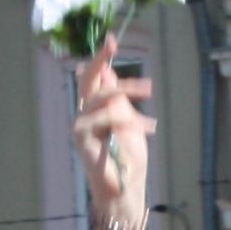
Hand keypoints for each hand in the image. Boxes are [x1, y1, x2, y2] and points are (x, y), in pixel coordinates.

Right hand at [72, 35, 153, 220]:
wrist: (125, 188)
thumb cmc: (129, 160)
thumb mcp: (129, 123)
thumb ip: (119, 100)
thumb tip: (108, 74)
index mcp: (96, 110)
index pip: (94, 79)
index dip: (101, 59)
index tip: (112, 41)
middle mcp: (85, 114)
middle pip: (88, 79)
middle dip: (100, 59)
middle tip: (113, 44)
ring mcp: (81, 124)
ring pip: (104, 95)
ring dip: (129, 93)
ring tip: (149, 98)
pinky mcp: (81, 135)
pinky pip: (106, 115)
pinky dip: (126, 120)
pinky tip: (143, 129)